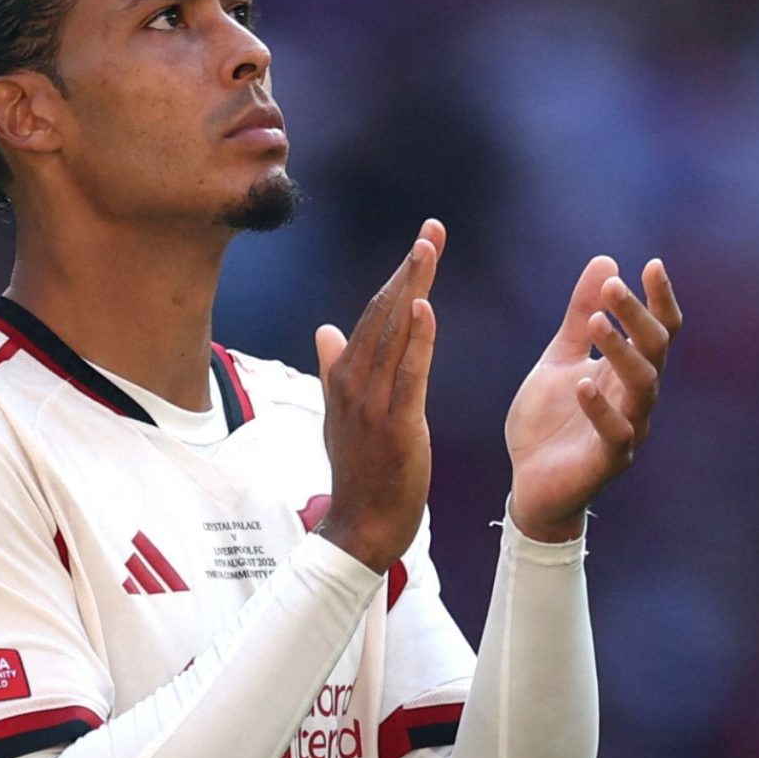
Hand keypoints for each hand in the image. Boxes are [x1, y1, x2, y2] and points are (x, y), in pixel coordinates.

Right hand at [313, 220, 442, 571]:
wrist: (361, 526)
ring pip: (393, 333)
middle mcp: (353, 382)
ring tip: (429, 249)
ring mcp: (372, 402)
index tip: (422, 244)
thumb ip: (334, 369)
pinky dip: (416, 338)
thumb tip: (326, 329)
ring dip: (412, 287)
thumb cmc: (360, 473)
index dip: (398, 277)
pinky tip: (426, 306)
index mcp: (344, 377)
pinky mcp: (395, 424)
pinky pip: (407, 373)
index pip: (373, 314)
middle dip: (409, 269)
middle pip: (382, 312)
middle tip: (432, 230)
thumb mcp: (340, 416)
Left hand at [504, 254, 682, 539]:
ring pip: (641, 386)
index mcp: (627, 371)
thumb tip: (606, 261)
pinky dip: (600, 407)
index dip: (660, 299)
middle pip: (654, 350)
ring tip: (597, 323)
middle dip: (636, 316)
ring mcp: (628, 429)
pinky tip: (583, 382)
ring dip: (621, 352)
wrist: (531, 482)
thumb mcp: (559, 358)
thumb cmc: (552, 420)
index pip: (659, 330)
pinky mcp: (607, 460)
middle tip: (613, 285)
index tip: (652, 264)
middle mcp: (636, 397)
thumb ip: (580, 315)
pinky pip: (615, 433)